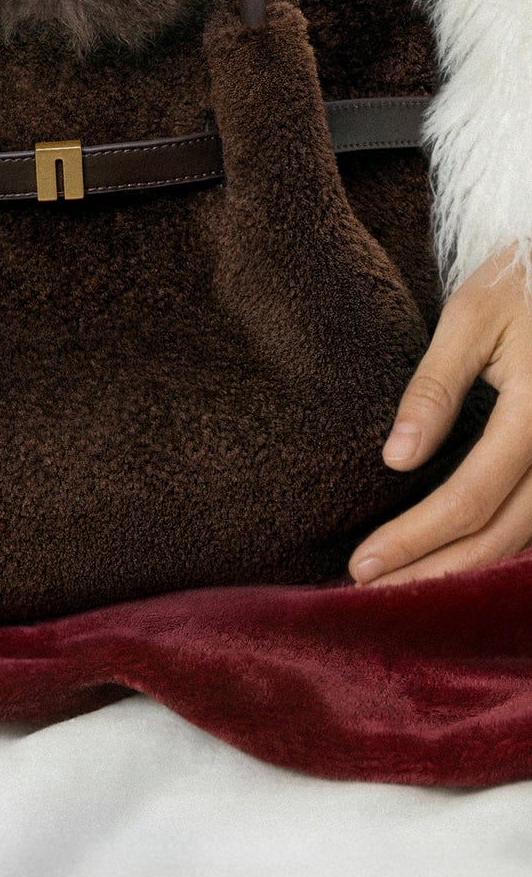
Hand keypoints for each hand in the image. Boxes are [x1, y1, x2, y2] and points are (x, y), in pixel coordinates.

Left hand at [349, 242, 531, 585]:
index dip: (416, 538)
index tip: (362, 564)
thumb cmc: (520, 283)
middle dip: (436, 570)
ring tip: (402, 586)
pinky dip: (496, 544)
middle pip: (503, 535)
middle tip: (370, 594)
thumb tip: (396, 460)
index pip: (472, 497)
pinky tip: (451, 556)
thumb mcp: (470, 316)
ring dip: (466, 568)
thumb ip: (435, 387)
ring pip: (526, 538)